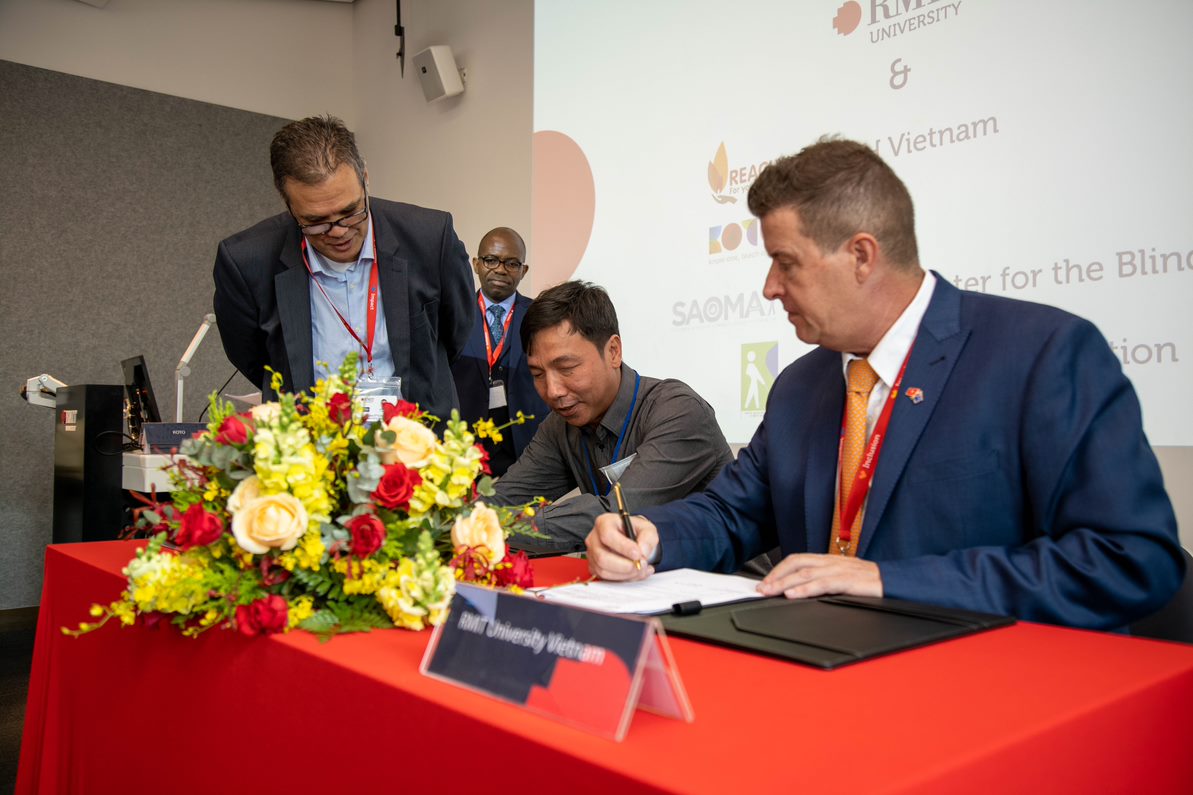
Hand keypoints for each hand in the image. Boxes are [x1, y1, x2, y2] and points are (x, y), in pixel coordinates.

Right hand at [586, 513, 658, 580]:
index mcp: (604, 523)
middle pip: (602, 557)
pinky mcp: (595, 567)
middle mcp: (594, 538)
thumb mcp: (647, 529)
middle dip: (624, 566)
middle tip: (640, 565)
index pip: (608, 535)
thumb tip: (642, 552)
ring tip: (640, 569)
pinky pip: (606, 578)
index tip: (637, 554)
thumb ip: (648, 538)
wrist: (632, 540)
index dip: (623, 547)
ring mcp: (592, 554)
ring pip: (603, 570)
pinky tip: (635, 573)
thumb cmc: (636, 532)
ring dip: (625, 574)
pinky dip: (623, 579)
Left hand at [757, 553, 882, 598]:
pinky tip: (793, 595)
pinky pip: (824, 583)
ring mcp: (841, 569)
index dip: (779, 570)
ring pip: (806, 572)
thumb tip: (801, 591)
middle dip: (776, 575)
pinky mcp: (850, 581)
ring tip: (770, 591)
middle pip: (796, 563)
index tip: (766, 582)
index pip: (798, 560)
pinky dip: (805, 588)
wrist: (898, 582)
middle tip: (761, 588)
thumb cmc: (872, 583)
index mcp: (830, 560)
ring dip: (784, 583)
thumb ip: (825, 582)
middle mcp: (832, 562)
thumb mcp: (845, 580)